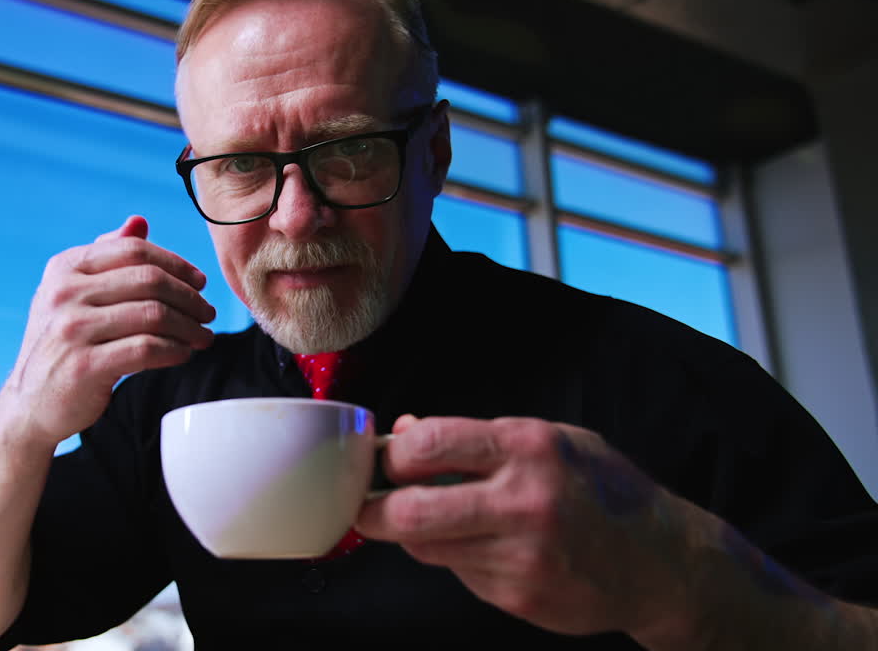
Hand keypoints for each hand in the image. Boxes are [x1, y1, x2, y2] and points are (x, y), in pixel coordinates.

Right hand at [0, 215, 215, 447]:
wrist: (29, 403)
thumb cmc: (61, 345)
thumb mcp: (72, 295)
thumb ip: (105, 257)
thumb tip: (139, 222)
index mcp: (65, 268)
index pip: (134, 250)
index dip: (176, 264)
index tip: (199, 282)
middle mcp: (65, 294)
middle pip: (150, 280)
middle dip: (190, 297)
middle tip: (207, 313)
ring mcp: (72, 330)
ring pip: (154, 314)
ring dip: (189, 327)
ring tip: (202, 337)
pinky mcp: (84, 367)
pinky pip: (147, 349)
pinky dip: (174, 351)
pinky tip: (182, 354)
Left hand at [355, 415, 691, 638]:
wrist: (666, 564)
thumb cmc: (603, 491)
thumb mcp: (553, 441)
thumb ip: (478, 437)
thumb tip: (405, 431)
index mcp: (528, 449)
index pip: (428, 444)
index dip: (390, 454)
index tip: (384, 457)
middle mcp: (522, 503)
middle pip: (409, 511)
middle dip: (371, 508)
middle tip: (364, 502)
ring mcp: (520, 557)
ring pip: (425, 548)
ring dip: (411, 533)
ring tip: (430, 517)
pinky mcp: (518, 598)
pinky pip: (458, 573)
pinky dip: (455, 558)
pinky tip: (485, 546)